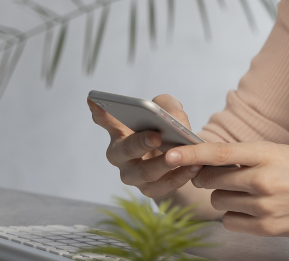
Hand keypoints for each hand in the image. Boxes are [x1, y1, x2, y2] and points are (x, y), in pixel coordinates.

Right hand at [88, 94, 202, 199]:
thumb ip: (168, 106)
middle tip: (156, 136)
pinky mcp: (149, 189)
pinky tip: (194, 166)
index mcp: (120, 131)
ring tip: (180, 155)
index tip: (94, 99)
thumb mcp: (167, 109)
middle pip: (124, 151)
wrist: (177, 155)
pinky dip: (180, 176)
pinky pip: (164, 186)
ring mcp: (132, 175)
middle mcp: (120, 154)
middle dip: (139, 143)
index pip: (105, 120)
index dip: (100, 112)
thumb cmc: (165, 127)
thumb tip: (174, 119)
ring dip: (163, 164)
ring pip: (144, 173)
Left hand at [163, 141, 288, 237]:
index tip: (170, 153)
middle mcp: (262, 179)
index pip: (218, 152)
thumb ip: (252, 156)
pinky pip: (230, 221)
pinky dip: (235, 216)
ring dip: (225, 197)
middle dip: (210, 177)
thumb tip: (218, 160)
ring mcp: (263, 206)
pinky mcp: (266, 227)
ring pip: (218, 201)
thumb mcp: (285, 152)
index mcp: (267, 154)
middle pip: (211, 179)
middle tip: (225, 176)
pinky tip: (252, 210)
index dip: (190, 153)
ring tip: (248, 194)